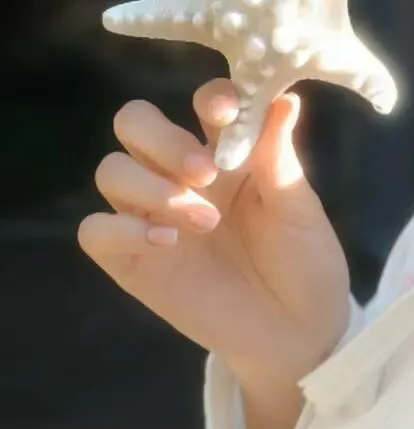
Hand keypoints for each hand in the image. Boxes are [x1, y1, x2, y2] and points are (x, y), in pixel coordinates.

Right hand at [78, 81, 350, 390]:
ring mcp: (153, 213)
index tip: (226, 116)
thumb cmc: (304, 258)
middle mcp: (183, 172)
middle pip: (135, 122)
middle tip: (206, 173)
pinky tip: (167, 242)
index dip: (210, 98)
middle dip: (163, 138)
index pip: (203, 101)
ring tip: (205, 222)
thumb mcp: (299, 208)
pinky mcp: (132, 260)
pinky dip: (121, 229)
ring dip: (151, 186)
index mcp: (229, 149)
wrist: (297, 330)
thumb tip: (285, 98)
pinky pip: (95, 230)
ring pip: (111, 170)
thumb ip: (280, 156)